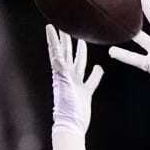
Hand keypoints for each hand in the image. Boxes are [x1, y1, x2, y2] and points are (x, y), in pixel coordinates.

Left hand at [46, 24, 102, 140]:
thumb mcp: (64, 86)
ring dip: (80, 51)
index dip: (53, 39)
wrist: (71, 125)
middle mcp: (67, 76)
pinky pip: (91, 79)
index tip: (50, 25)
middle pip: (67, 53)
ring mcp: (76, 83)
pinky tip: (99, 67)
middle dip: (66, 39)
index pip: (56, 51)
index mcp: (60, 73)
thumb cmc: (66, 108)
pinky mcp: (85, 92)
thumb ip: (62, 71)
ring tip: (81, 39)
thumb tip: (57, 57)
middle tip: (65, 25)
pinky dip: (95, 73)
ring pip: (79, 63)